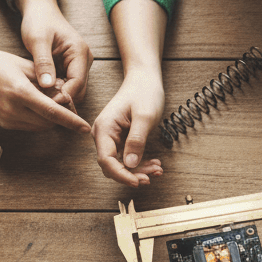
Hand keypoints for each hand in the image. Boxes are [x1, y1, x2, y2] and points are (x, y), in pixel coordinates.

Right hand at [0, 35, 90, 133]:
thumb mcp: (24, 66)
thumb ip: (47, 83)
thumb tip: (66, 96)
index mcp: (20, 92)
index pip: (53, 112)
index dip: (72, 121)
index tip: (85, 128)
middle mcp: (13, 110)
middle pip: (49, 122)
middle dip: (61, 116)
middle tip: (66, 101)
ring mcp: (6, 119)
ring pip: (39, 126)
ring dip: (49, 118)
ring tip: (48, 99)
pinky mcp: (3, 123)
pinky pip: (28, 125)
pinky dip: (37, 118)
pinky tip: (35, 104)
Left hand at [16, 0, 93, 102]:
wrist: (40, 10)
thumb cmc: (39, 20)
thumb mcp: (37, 39)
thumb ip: (43, 62)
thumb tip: (47, 85)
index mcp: (80, 52)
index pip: (77, 82)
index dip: (64, 95)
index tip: (47, 103)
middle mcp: (83, 61)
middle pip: (78, 90)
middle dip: (62, 98)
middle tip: (41, 103)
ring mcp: (79, 66)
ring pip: (73, 91)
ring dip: (58, 96)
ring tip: (39, 97)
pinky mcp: (71, 69)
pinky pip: (66, 86)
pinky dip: (55, 91)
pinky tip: (41, 91)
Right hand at [92, 68, 164, 186]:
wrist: (145, 80)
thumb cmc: (144, 92)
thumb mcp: (145, 116)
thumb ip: (137, 140)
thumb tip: (131, 164)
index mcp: (104, 128)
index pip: (106, 160)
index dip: (121, 174)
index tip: (138, 182)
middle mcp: (103, 135)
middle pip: (112, 165)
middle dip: (132, 174)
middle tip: (151, 176)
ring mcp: (111, 138)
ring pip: (121, 164)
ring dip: (139, 170)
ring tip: (157, 169)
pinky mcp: (120, 140)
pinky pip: (128, 158)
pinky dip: (141, 163)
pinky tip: (155, 164)